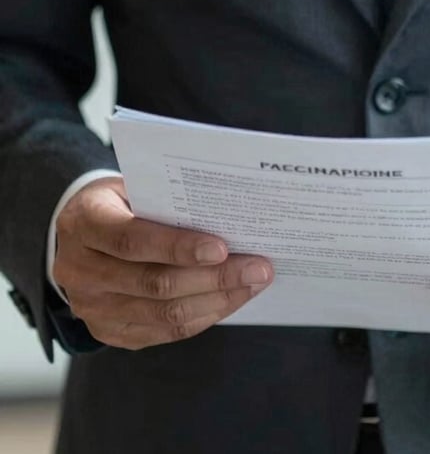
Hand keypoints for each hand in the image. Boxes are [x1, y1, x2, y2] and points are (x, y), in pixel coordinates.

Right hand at [53, 177, 272, 349]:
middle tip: (258, 267)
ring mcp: (91, 307)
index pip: (132, 239)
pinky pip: (164, 332)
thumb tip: (231, 219)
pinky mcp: (107, 331)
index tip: (222, 247)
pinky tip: (231, 299)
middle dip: (215, 277)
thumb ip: (169, 202)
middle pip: (155, 283)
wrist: (80, 232)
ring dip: (217, 300)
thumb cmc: (122, 202)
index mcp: (85, 223)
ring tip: (254, 283)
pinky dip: (204, 316)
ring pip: (164, 314)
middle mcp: (81, 270)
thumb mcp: (134, 187)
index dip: (178, 247)